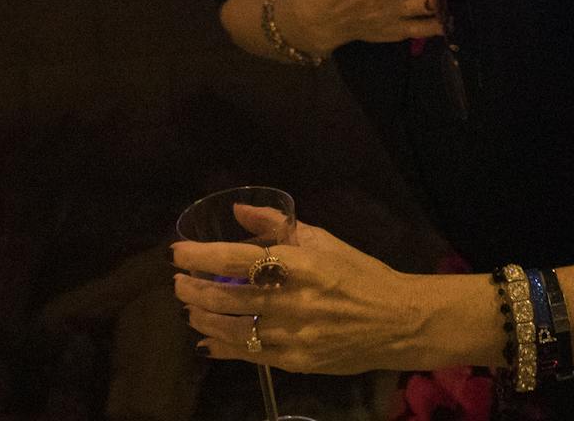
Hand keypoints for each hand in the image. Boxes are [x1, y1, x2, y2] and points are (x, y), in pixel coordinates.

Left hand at [172, 204, 435, 374]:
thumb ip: (277, 224)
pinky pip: (251, 355)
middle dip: (195, 289)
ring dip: (205, 317)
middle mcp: (294, 301)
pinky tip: (208, 340)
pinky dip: (224, 348)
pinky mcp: (297, 362)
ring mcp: (294, 336)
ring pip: (235, 329)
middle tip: (177, 282)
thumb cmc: (357, 273)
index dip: (203, 256)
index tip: (179, 252)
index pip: (239, 258)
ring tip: (189, 308)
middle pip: (230, 297)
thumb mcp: (322, 239)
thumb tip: (237, 210)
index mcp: (300, 264)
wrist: (396, 322)